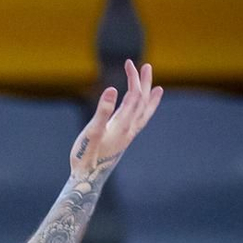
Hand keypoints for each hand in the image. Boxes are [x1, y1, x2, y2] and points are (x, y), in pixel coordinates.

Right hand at [70, 60, 162, 182]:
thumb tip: (112, 90)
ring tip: (157, 87)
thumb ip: (102, 111)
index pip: (134, 96)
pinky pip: (140, 121)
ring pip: (144, 112)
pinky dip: (145, 111)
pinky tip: (142, 109)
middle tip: (146, 66)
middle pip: (142, 101)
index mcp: (122, 125)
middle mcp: (129, 129)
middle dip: (144, 83)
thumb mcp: (91, 132)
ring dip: (150, 97)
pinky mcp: (124, 139)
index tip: (128, 63)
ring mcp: (128, 135)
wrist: (88, 179)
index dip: (134, 79)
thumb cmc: (85, 157)